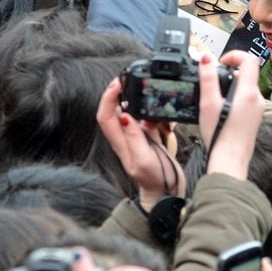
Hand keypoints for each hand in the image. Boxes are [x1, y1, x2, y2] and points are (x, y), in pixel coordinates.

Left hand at [96, 78, 184, 210]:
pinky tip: (163, 118)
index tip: (118, 84)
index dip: (107, 98)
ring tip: (153, 101)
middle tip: (132, 80)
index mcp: (119, 143)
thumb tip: (125, 116)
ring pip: (132, 110)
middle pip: (115, 108)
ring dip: (142, 103)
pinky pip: (146, 117)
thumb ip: (134, 138)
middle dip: (122, 93)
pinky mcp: (146, 135)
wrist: (166, 190)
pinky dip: (154, 112)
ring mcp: (135, 135)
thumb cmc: (154, 179)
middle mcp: (123, 137)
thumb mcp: (143, 160)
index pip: (105, 115)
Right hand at [197, 50, 264, 178]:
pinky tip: (221, 111)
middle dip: (229, 73)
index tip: (220, 62)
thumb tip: (205, 59)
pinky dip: (234, 98)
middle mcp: (257, 99)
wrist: (229, 160)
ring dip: (231, 86)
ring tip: (214, 99)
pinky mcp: (254, 118)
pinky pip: (246, 100)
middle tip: (212, 82)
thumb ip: (208, 78)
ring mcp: (258, 109)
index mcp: (248, 92)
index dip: (234, 55)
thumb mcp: (208, 103)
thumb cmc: (219, 134)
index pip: (249, 60)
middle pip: (247, 74)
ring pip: (246, 87)